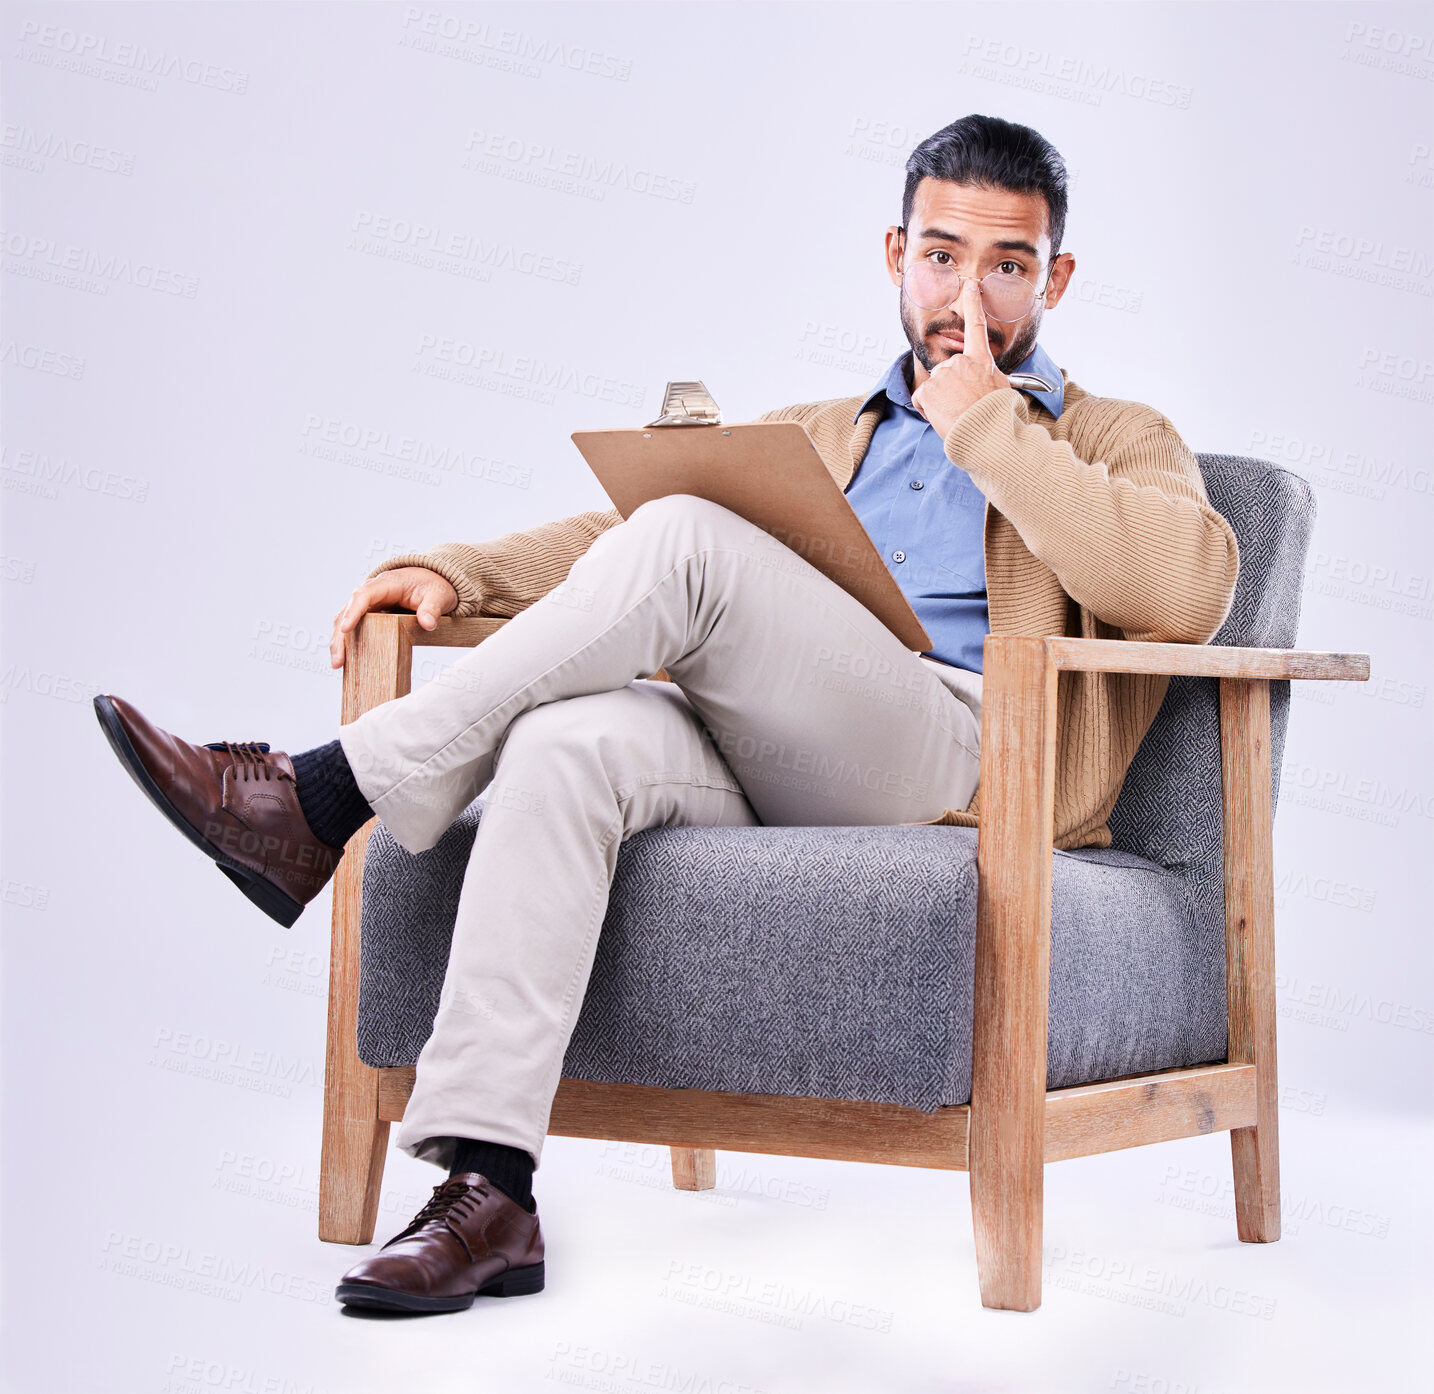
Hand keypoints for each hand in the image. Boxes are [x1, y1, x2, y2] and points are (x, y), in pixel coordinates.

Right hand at [329, 566, 458, 668]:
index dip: (353, 612)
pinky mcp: (368, 617)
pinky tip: (347, 662)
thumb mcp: (438, 595)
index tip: (346, 629)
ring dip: (339, 643)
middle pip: (347, 611)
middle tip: (339, 660)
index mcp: (385, 584)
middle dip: (340, 636)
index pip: (363, 595)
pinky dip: (348, 644)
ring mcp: (367, 606)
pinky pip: (353, 629)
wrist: (429, 583)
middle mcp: (370, 593)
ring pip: (345, 621)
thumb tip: (428, 624)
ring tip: (338, 665)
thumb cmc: (431, 586)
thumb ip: (432, 608)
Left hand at [909, 275, 1011, 443]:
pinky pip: (923, 400)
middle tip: (965, 406)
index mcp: (982, 360)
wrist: (987, 435)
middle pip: (948, 372)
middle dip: (951, 389)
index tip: (970, 285)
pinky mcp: (928, 389)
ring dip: (942, 401)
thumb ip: (989, 379)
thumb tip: (989, 382)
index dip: (973, 304)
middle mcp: (961, 362)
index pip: (977, 326)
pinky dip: (930, 410)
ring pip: (935, 387)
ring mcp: (943, 374)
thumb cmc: (998, 418)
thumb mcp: (1002, 391)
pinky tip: (944, 417)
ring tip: (957, 413)